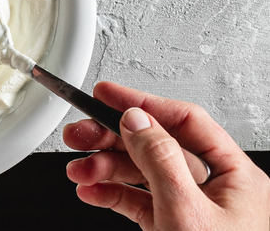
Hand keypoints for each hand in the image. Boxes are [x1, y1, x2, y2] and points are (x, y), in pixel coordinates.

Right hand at [63, 81, 269, 229]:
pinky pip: (137, 202)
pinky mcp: (171, 228)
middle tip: (78, 134)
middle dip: (112, 139)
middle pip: (155, 146)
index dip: (142, 103)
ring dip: (104, 169)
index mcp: (234, 175)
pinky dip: (110, 195)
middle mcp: (213, 188)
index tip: (106, 94)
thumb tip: (136, 118)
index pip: (183, 122)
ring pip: (141, 175)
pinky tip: (90, 191)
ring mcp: (191, 209)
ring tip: (78, 170)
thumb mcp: (187, 212)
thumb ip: (160, 160)